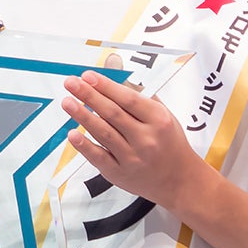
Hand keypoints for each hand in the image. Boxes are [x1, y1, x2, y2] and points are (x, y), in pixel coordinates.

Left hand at [61, 70, 212, 211]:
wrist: (179, 180)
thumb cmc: (168, 143)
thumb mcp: (161, 114)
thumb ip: (136, 93)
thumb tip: (112, 68)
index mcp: (158, 120)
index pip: (128, 99)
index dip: (106, 86)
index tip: (88, 76)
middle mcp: (146, 139)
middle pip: (112, 113)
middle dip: (89, 96)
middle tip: (72, 83)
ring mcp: (132, 157)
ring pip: (104, 133)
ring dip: (82, 116)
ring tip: (68, 102)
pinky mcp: (119, 173)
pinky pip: (99, 158)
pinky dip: (84, 146)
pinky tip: (72, 134)